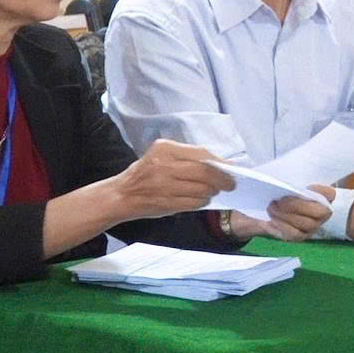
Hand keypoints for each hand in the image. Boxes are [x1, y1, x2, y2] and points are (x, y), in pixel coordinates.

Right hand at [110, 140, 233, 220]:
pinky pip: (194, 203)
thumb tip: (219, 164)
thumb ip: (186, 157)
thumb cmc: (146, 173)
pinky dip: (202, 202)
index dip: (221, 163)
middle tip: (230, 184)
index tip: (232, 168)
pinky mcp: (165, 203)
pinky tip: (201, 200)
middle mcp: (164, 165)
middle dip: (222, 180)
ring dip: (212, 192)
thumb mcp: (161, 156)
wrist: (121, 195)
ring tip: (213, 192)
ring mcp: (164, 185)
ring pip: (202, 189)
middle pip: (205, 172)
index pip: (202, 154)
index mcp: (165, 148)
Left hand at [228, 184, 335, 241]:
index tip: (305, 187)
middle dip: (297, 206)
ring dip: (286, 216)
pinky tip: (269, 219)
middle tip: (279, 201)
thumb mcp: (292, 184)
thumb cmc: (286, 190)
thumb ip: (295, 183)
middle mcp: (323, 214)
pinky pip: (293, 234)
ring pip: (305, 224)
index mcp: (325, 196)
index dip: (320, 191)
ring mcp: (313, 227)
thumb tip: (289, 183)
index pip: (330, 194)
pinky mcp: (300, 236)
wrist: (274, 206)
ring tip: (270, 207)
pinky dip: (280, 226)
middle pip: (318, 212)